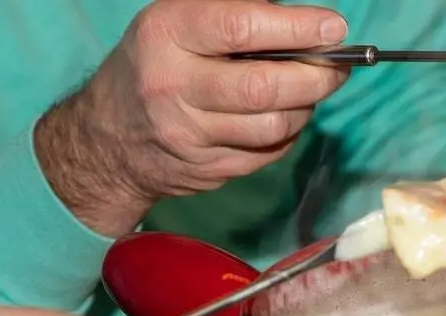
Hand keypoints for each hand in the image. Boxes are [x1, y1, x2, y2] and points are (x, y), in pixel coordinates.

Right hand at [35, 0, 350, 237]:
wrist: (106, 139)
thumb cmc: (157, 65)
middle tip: (339, 66)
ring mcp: (189, 134)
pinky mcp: (208, 169)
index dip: (297, 28)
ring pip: (273, 126)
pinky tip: (283, 116)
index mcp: (166, 33)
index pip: (241, 27)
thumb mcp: (177, 23)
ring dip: (305, 108)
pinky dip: (288, 133)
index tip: (335, 27)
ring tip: (309, 90)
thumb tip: (310, 25)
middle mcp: (173, 85)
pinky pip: (268, 152)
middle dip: (316, 77)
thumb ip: (236, 16)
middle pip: (264, 87)